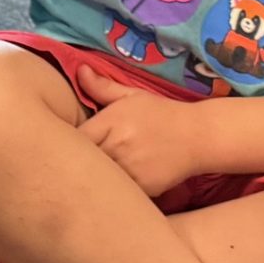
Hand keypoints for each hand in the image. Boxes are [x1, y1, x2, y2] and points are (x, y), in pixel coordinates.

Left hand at [77, 70, 204, 199]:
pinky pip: (119, 192)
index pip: (75, 138)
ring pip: (99, 179)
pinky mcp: (144, 189)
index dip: (65, 142)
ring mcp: (131, 170)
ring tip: (89, 175)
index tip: (64, 144)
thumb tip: (80, 69)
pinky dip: (112, 191)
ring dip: (94, 177)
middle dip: (76, 162)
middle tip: (71, 162)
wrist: (199, 136)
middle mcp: (119, 146)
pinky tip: (110, 187)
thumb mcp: (132, 95)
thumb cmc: (161, 113)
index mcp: (111, 122)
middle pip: (83, 161)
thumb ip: (102, 87)